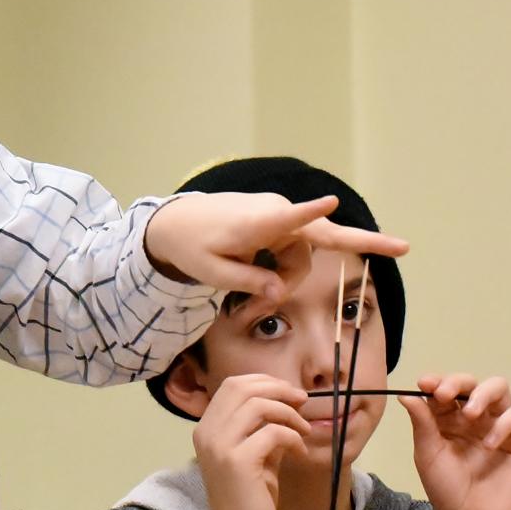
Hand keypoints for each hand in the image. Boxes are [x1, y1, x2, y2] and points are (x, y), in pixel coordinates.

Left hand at [144, 193, 408, 299]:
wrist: (179, 222)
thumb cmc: (192, 247)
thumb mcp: (213, 274)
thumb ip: (248, 284)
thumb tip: (278, 294)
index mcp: (258, 222)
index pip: (289, 218)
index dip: (311, 211)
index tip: (331, 201)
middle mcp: (277, 213)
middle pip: (306, 256)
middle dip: (292, 283)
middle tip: (257, 307)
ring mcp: (282, 215)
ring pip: (302, 259)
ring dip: (282, 279)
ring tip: (248, 288)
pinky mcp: (282, 220)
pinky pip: (296, 252)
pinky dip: (283, 269)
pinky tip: (264, 268)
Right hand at [194, 374, 312, 509]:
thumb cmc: (248, 501)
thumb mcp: (256, 457)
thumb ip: (263, 430)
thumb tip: (287, 405)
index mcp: (206, 429)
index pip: (232, 385)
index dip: (264, 381)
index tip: (289, 393)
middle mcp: (207, 432)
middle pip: (242, 387)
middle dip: (278, 389)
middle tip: (302, 402)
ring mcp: (219, 445)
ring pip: (258, 404)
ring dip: (288, 413)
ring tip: (304, 430)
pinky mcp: (237, 461)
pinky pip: (272, 432)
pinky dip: (292, 437)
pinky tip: (300, 452)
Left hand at [400, 374, 510, 509]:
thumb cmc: (447, 489)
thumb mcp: (428, 455)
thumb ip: (421, 423)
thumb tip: (406, 395)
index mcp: (448, 418)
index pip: (445, 388)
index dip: (436, 381)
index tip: (424, 384)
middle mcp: (474, 417)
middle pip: (471, 383)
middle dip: (457, 382)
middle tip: (445, 395)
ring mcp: (499, 425)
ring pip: (499, 389)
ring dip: (483, 393)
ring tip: (471, 414)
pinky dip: (504, 423)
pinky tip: (490, 444)